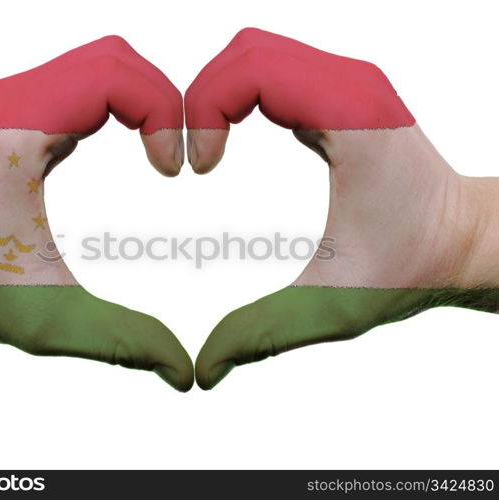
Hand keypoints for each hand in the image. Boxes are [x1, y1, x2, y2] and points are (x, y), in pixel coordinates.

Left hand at [0, 35, 193, 390]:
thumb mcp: (53, 322)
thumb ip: (126, 343)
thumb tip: (188, 372)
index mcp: (19, 132)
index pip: (113, 78)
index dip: (164, 112)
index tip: (175, 170)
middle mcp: (16, 100)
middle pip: (116, 58)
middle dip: (165, 98)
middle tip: (178, 159)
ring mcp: (20, 99)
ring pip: (106, 61)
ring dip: (147, 98)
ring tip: (162, 152)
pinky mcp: (29, 109)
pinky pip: (91, 81)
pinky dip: (127, 103)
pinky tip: (138, 144)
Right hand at [186, 28, 498, 388]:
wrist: (460, 239)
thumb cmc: (410, 268)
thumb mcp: (331, 307)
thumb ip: (261, 334)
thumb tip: (201, 370)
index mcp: (351, 117)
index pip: (253, 70)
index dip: (204, 109)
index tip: (196, 168)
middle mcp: (350, 84)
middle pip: (247, 51)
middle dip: (201, 96)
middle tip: (191, 158)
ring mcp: (345, 83)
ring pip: (257, 53)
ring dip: (219, 94)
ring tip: (206, 152)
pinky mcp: (336, 94)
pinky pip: (273, 72)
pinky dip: (239, 97)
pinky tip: (230, 141)